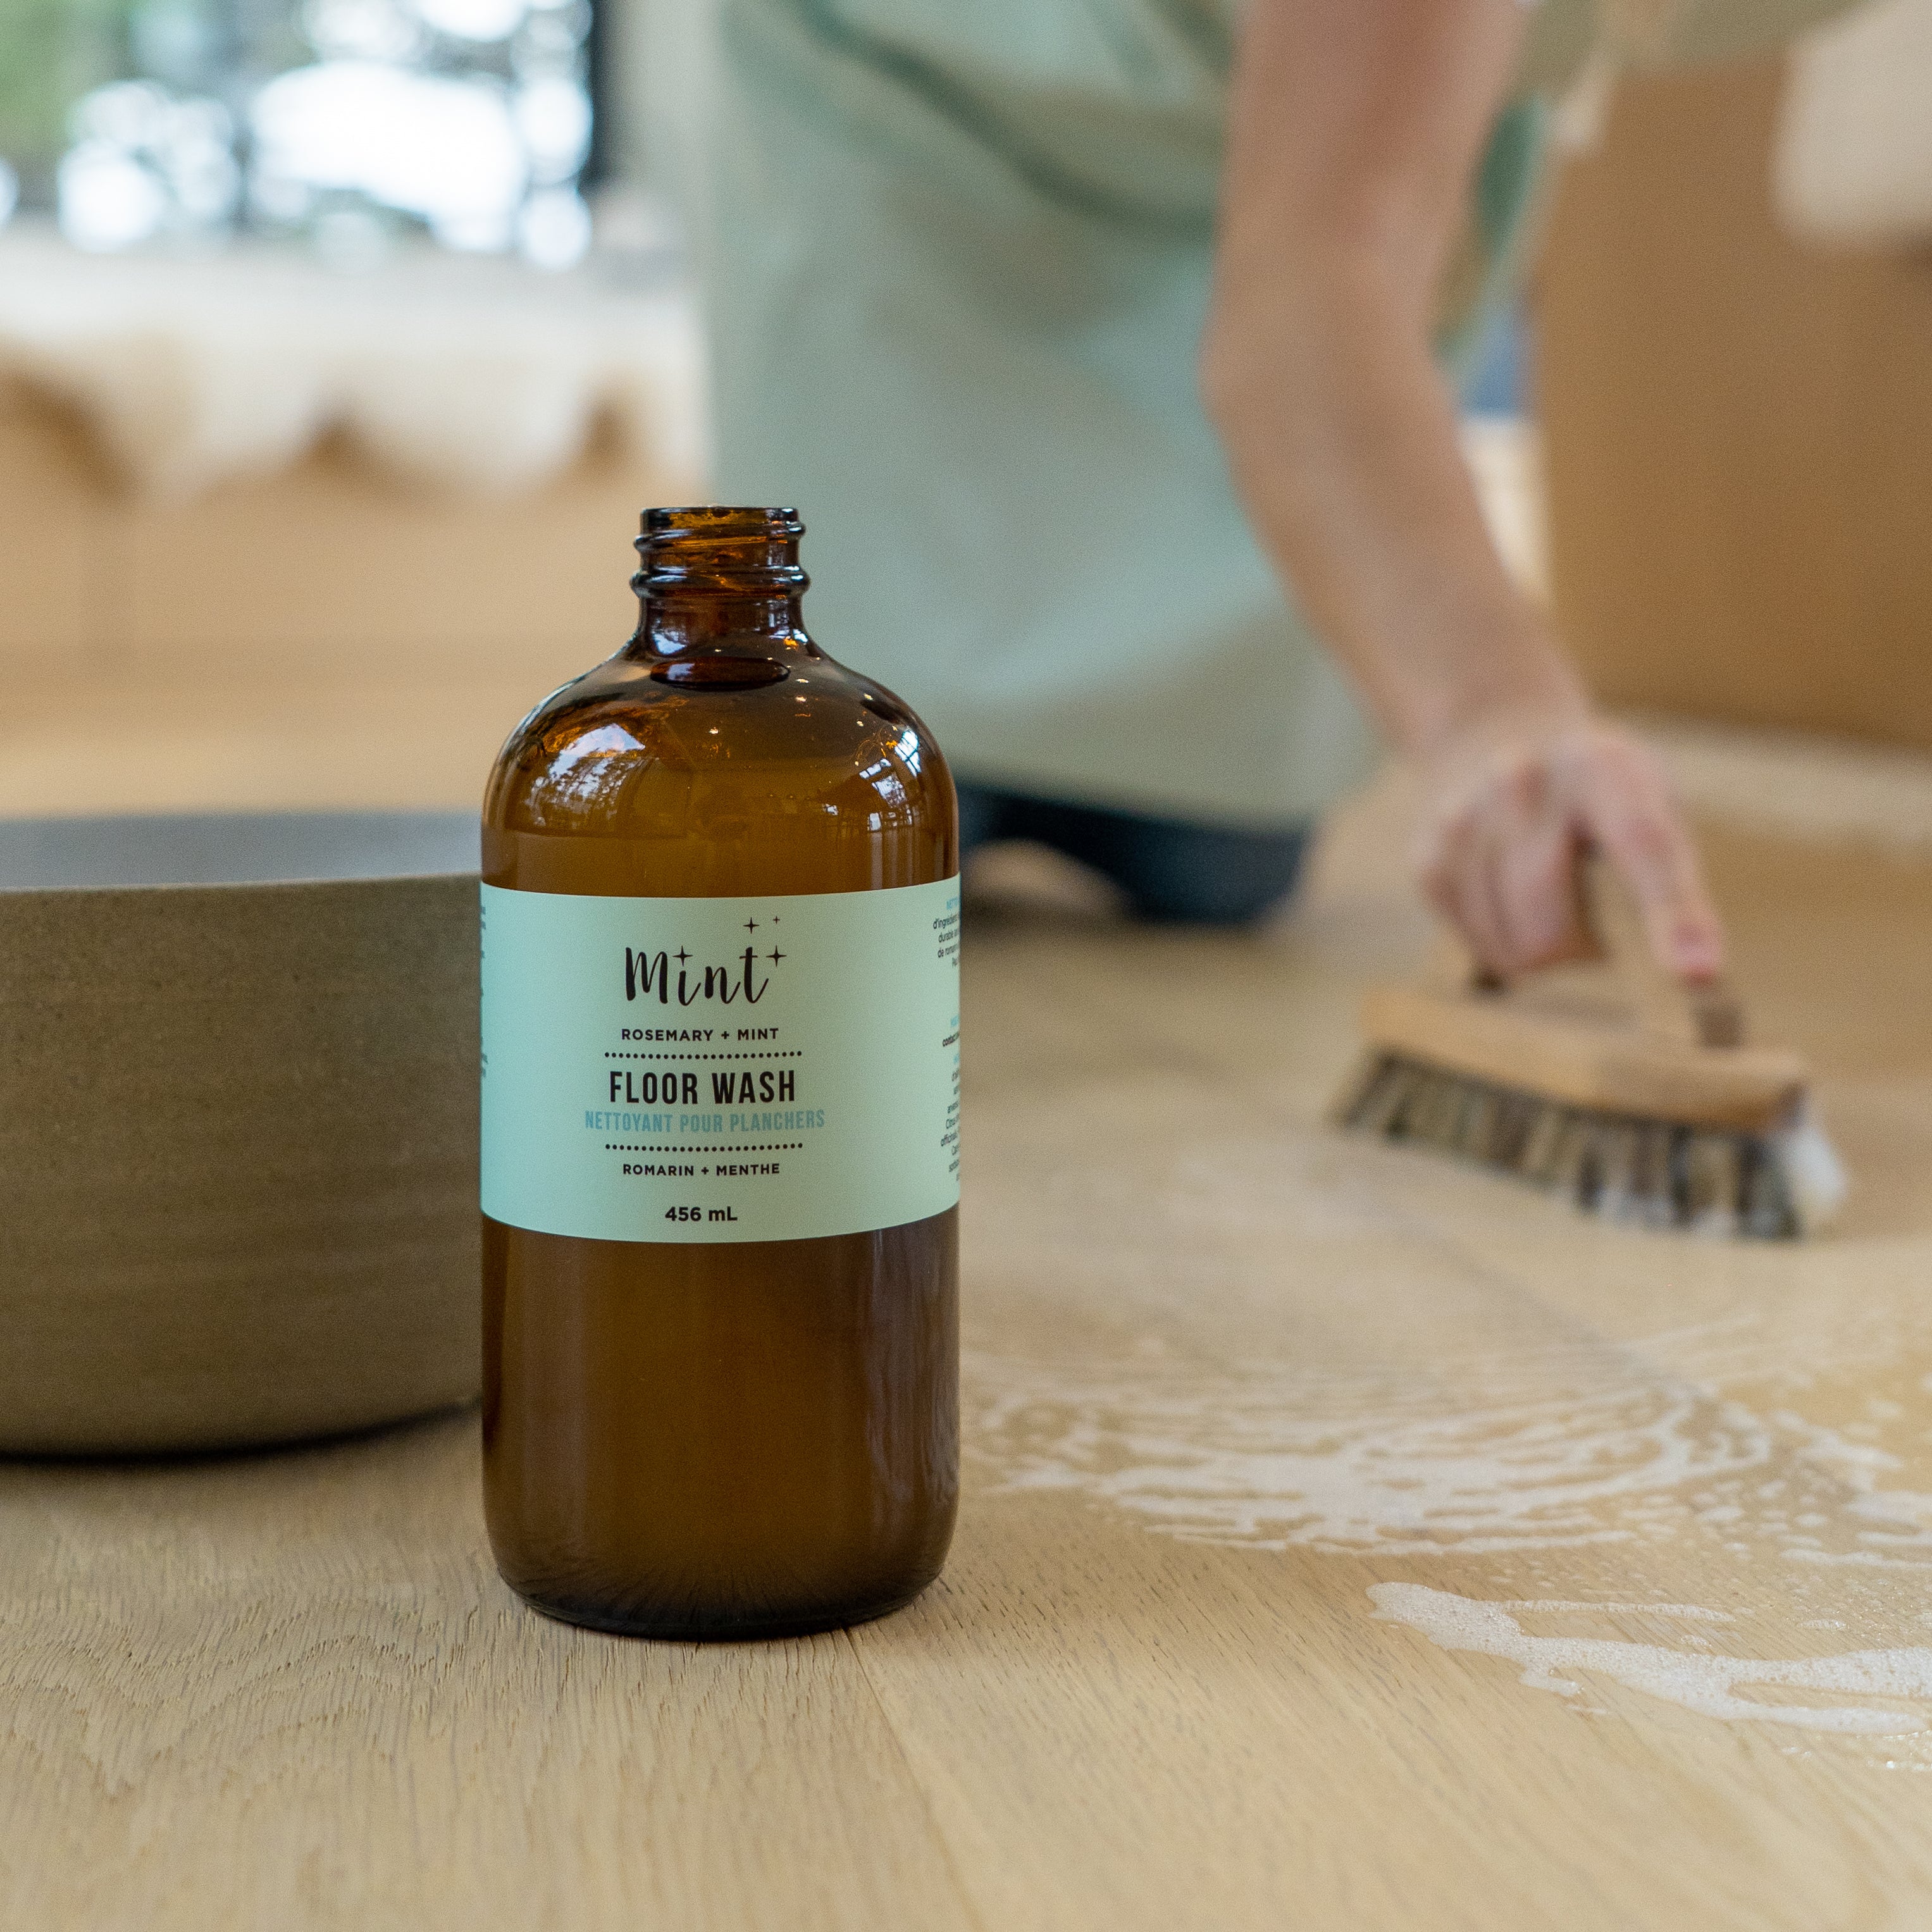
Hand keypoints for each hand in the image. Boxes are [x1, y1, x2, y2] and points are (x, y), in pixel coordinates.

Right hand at [1411, 710, 1725, 982]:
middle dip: (1585, 951)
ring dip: (1545, 951)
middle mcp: (1522, 784)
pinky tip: (1511, 899)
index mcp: (1600, 766)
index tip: (1698, 976)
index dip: (1673, 917)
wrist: (1491, 729)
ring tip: (1552, 902)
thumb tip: (1696, 977)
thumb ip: (1667, 876)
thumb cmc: (1598, 789)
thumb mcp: (1649, 798)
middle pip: (1552, 927)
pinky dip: (1506, 943)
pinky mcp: (1427, 858)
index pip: (1642, 847)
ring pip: (1515, 948)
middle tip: (1598, 925)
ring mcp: (1463, 819)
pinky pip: (1479, 946)